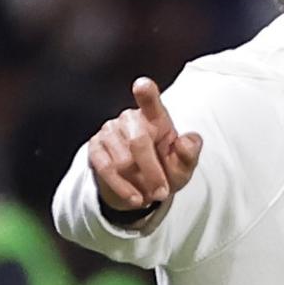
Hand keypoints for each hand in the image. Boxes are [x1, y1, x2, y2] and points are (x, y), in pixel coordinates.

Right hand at [87, 77, 203, 210]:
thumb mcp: (183, 166)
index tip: (142, 85)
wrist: (141, 188)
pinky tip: (134, 199)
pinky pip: (106, 169)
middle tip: (162, 193)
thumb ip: (189, 154)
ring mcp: (109, 131)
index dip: (146, 92)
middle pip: (138, 142)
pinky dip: (122, 188)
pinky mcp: (95, 147)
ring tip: (149, 194)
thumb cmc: (166, 170)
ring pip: (122, 160)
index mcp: (155, 116)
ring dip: (139, 183)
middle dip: (152, 172)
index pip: (150, 101)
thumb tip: (187, 141)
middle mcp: (129, 118)